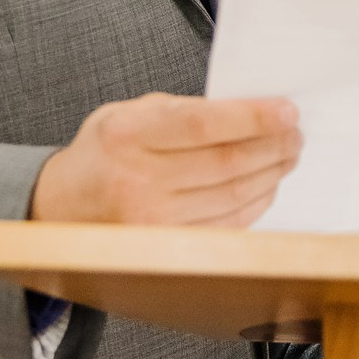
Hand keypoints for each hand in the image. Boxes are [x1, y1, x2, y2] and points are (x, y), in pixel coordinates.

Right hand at [29, 94, 301, 228]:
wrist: (62, 208)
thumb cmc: (104, 153)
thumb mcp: (127, 113)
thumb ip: (181, 109)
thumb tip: (248, 110)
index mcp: (128, 134)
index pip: (203, 124)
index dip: (252, 118)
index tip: (288, 111)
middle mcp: (138, 179)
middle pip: (227, 162)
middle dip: (273, 145)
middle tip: (296, 134)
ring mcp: (152, 220)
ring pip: (233, 195)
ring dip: (271, 173)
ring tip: (287, 155)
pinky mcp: (167, 248)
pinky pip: (228, 224)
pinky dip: (255, 202)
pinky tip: (266, 184)